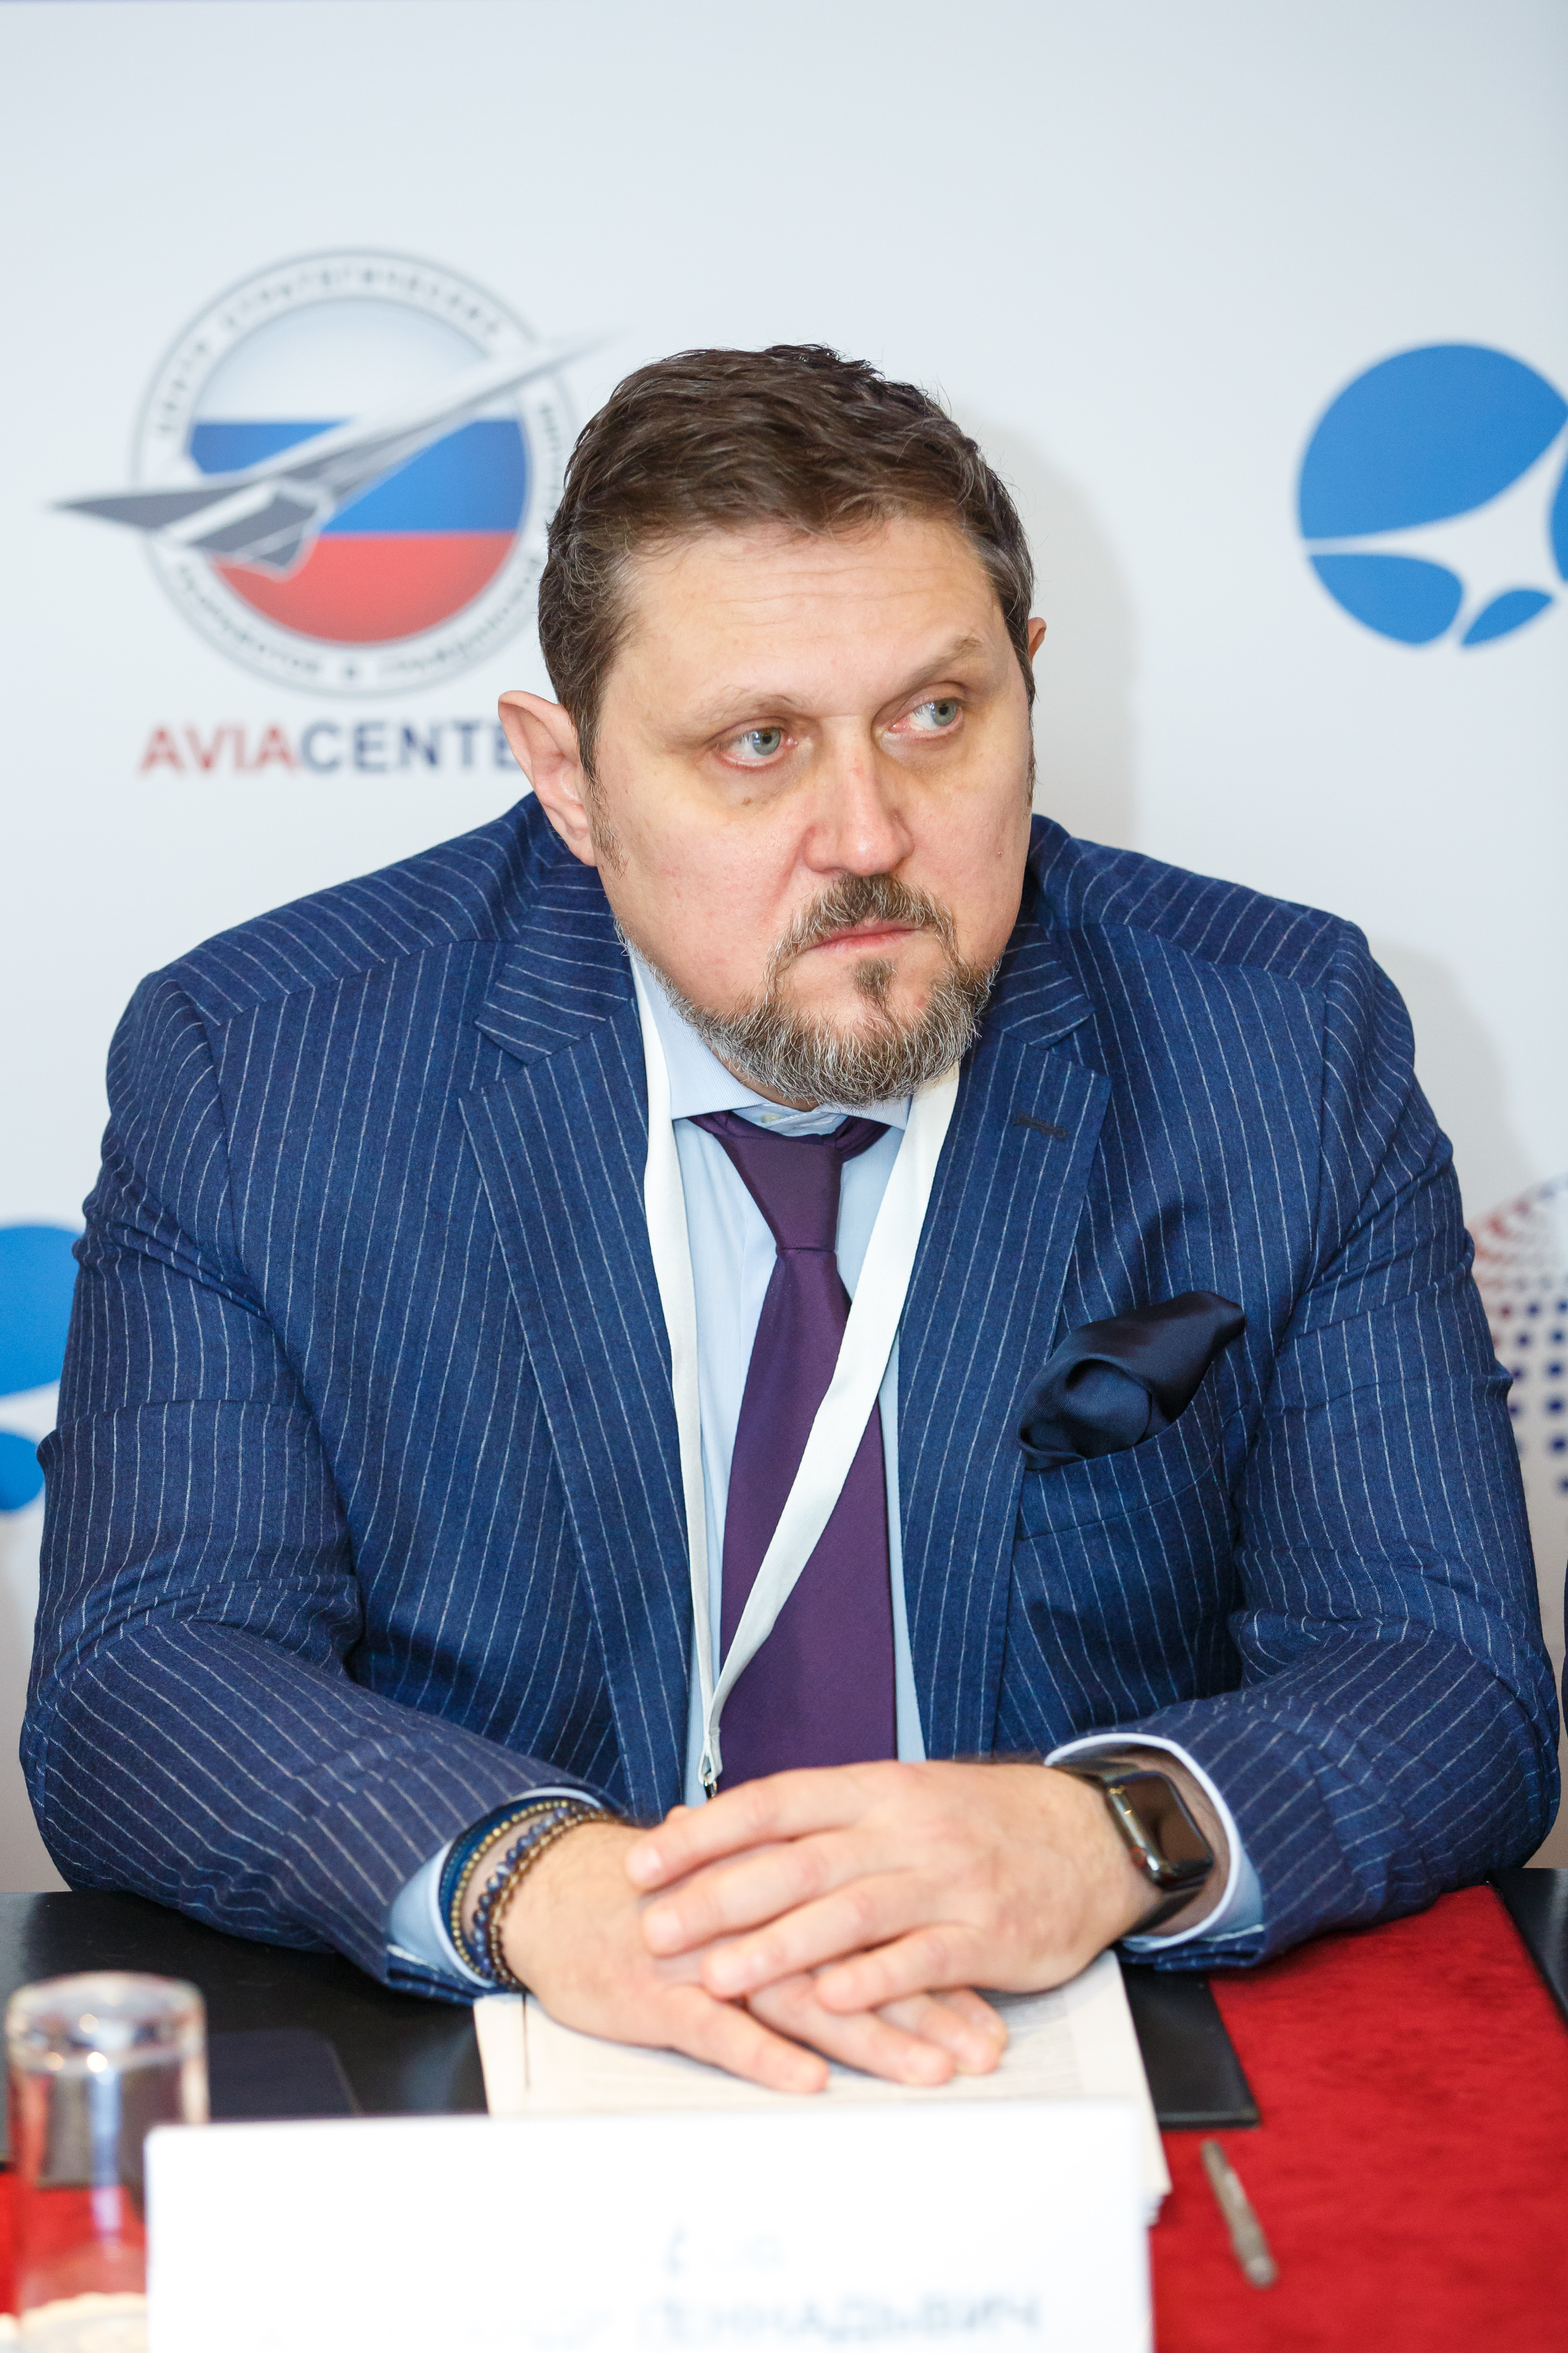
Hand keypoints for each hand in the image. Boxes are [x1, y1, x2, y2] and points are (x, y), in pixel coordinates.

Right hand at [497, 1816, 1007, 2093]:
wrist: (557, 1896)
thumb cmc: (659, 1897)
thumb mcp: (739, 1883)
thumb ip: (809, 1899)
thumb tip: (892, 1914)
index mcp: (781, 1884)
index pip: (876, 1924)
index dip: (936, 1966)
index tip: (994, 2011)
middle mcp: (755, 1914)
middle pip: (855, 1961)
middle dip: (926, 2008)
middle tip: (984, 2051)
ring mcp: (707, 1953)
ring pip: (800, 1996)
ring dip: (867, 2036)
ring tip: (928, 2071)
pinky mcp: (657, 1993)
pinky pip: (717, 2026)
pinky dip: (762, 2054)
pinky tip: (807, 2081)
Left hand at [623, 1759, 1191, 2015]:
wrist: (1089, 1835)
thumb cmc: (977, 1822)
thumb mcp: (896, 1800)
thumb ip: (814, 1819)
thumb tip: (707, 1824)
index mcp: (875, 1788)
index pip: (775, 1800)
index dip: (707, 1832)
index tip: (645, 1860)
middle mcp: (904, 1828)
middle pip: (799, 1860)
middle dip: (720, 1896)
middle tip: (655, 1928)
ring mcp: (947, 1880)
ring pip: (850, 1911)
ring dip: (779, 1946)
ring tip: (718, 1977)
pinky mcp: (987, 1934)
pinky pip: (922, 1957)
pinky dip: (873, 1979)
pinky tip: (829, 2000)